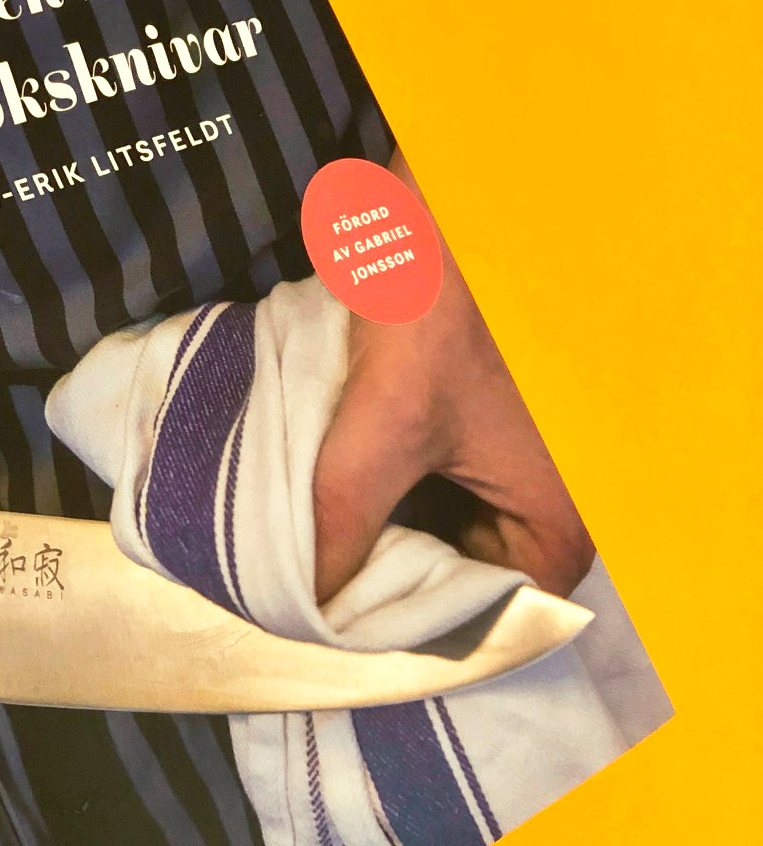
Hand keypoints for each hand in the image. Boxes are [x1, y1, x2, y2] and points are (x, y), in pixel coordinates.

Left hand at [311, 152, 593, 603]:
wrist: (438, 212)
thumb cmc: (443, 309)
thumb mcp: (384, 425)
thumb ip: (341, 519)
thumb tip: (300, 601)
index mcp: (554, 525)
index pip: (481, 625)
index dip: (404, 632)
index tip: (330, 633)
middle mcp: (539, 510)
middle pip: (447, 586)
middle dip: (372, 585)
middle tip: (293, 596)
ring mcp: (502, 476)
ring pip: (423, 540)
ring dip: (362, 540)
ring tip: (292, 553)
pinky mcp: (464, 443)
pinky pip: (413, 496)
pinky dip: (365, 499)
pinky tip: (310, 504)